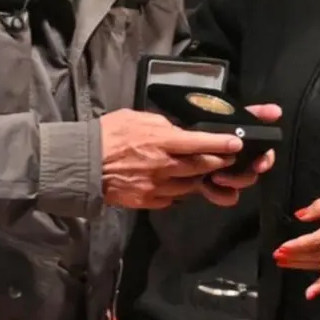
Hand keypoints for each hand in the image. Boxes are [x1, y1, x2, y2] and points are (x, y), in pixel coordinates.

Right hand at [99, 103, 280, 208]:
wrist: (83, 163)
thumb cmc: (107, 134)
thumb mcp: (136, 117)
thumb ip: (162, 124)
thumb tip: (179, 131)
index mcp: (161, 141)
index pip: (200, 143)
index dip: (222, 144)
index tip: (236, 144)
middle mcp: (164, 166)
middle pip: (202, 167)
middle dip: (219, 162)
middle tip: (227, 158)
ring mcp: (157, 187)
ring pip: (191, 186)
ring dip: (201, 178)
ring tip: (205, 171)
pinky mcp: (149, 201)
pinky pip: (174, 198)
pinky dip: (180, 191)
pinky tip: (179, 183)